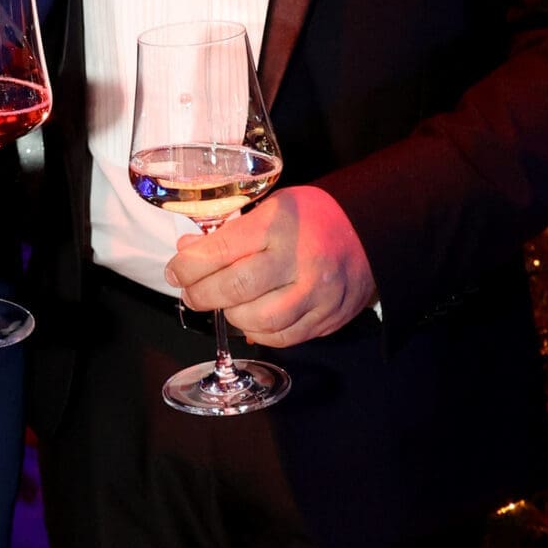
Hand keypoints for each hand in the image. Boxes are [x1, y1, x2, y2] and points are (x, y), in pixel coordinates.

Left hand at [165, 184, 377, 345]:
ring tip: (226, 303)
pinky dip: (259, 333)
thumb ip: (229, 232)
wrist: (371, 231)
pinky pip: (283, 338)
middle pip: (235, 289)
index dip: (188, 266)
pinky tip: (252, 319)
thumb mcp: (270, 209)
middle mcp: (300, 260)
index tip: (175, 272)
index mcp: (280, 225)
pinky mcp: (328, 318)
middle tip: (192, 292)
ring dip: (231, 316)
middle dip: (202, 294)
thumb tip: (187, 252)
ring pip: (258, 321)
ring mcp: (318, 293)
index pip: (219, 251)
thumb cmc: (313, 218)